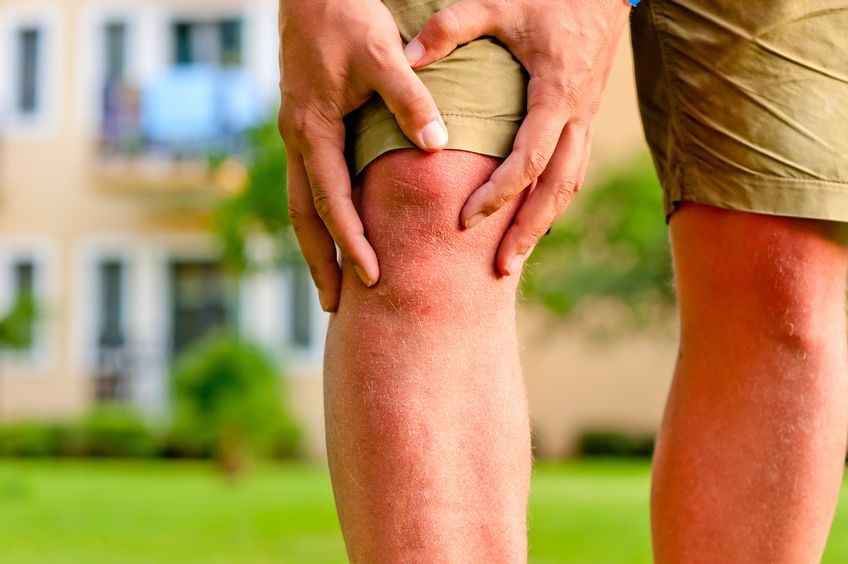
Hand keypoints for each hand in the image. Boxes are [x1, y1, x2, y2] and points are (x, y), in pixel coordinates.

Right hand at [278, 0, 447, 310]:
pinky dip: (322, 216)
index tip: (370, 280)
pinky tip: (338, 229)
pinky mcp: (307, 125)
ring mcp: (298, 134)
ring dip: (316, 246)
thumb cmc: (347, 18)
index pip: (332, 202)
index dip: (351, 244)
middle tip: (334, 308)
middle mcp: (298, 139)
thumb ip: (410, 101)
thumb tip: (437, 146)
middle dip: (320, 263)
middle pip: (305, 217)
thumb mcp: (384, 55)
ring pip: (302, 203)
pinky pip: (310, 183)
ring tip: (332, 284)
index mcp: (314, 130)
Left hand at [404, 0, 629, 274]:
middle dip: (530, 231)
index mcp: (557, 94)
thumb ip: (451, 28)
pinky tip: (529, 218)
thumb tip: (405, 59)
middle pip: (559, 189)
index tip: (466, 220)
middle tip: (502, 269)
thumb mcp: (499, 2)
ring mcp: (586, 119)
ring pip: (570, 185)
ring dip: (544, 223)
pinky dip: (551, 199)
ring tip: (515, 257)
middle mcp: (578, 115)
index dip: (498, 193)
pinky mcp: (585, 118)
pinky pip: (573, 170)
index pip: (529, 159)